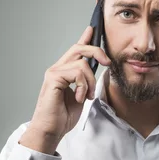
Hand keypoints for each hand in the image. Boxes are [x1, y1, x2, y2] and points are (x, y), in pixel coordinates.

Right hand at [27, 25, 111, 140]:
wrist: (51, 130)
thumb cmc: (62, 116)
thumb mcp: (81, 96)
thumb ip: (86, 81)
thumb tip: (96, 69)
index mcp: (64, 72)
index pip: (75, 50)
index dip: (85, 38)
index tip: (92, 29)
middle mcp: (58, 68)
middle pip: (79, 48)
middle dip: (97, 52)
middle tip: (107, 63)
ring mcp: (54, 72)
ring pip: (82, 63)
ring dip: (90, 81)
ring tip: (87, 96)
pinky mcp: (53, 78)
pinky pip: (76, 73)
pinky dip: (83, 86)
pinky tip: (80, 97)